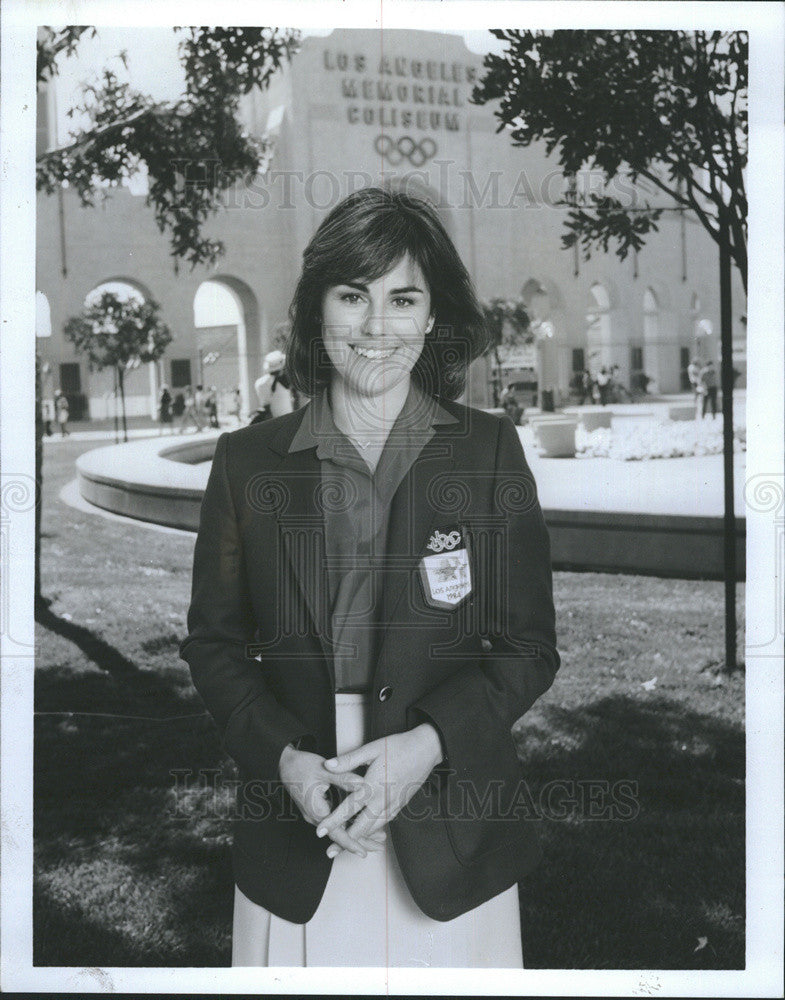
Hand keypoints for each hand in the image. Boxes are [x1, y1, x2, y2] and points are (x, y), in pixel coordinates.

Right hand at [278, 745, 385, 857]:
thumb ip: (344, 778)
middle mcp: (316, 816)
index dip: (351, 842)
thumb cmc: (301, 765)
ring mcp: (317, 814)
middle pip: (340, 835)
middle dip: (360, 840)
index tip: (364, 852)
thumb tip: (363, 784)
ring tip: (378, 836)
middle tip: (380, 844)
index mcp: (317, 810)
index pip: (336, 833)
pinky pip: (336, 821)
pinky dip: (350, 823)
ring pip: (339, 828)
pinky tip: (363, 821)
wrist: (283, 763)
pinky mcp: (319, 809)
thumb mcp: (325, 770)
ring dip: (357, 832)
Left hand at [317, 724, 442, 856]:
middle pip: (361, 827)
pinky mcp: (400, 804)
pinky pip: (384, 822)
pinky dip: (373, 831)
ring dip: (359, 839)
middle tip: (329, 851)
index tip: (320, 832)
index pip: (348, 808)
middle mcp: (383, 800)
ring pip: (374, 828)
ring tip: (345, 846)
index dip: (333, 821)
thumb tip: (328, 765)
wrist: (426, 749)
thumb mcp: (372, 749)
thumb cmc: (398, 746)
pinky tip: (366, 833)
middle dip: (345, 841)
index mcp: (373, 786)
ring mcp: (393, 804)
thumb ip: (349, 760)